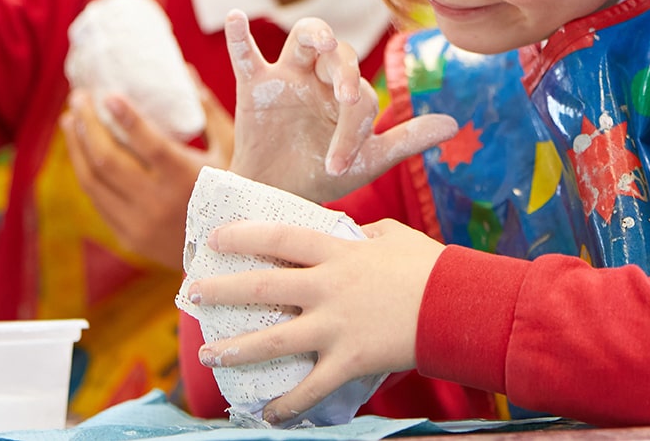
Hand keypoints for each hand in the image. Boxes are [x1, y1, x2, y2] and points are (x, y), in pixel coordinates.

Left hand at [60, 73, 232, 268]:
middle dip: (88, 124)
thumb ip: (208, 113)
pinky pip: (98, 200)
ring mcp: (139, 224)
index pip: (148, 144)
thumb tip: (187, 72)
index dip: (125, 117)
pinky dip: (86, 172)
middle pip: (108, 160)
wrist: (230, 255)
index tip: (106, 93)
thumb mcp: (232, 152)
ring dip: (77, 147)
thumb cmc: (237, 193)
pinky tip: (83, 151)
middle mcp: (158, 204)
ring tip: (71, 120)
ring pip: (93, 181)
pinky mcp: (128, 237)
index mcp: (187, 180)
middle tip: (79, 97)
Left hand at [188, 218, 445, 423]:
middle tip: (191, 293)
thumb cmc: (430, 266)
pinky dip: (288, 404)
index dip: (244, 235)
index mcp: (338, 252)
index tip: (214, 238)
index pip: (280, 237)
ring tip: (209, 354)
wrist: (458, 304)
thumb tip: (347, 235)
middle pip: (263, 286)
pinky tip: (268, 414)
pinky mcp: (349, 360)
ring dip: (236, 349)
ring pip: (274, 340)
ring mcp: (336, 325)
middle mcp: (328, 287)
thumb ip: (361, 235)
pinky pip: (311, 388)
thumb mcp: (392, 237)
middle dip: (221, 290)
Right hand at [226, 13, 456, 201]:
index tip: (342, 161)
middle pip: (339, 51)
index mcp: (347, 91)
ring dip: (316, 35)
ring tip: (324, 42)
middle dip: (347, 72)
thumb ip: (407, 139)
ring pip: (303, 37)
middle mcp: (321, 76)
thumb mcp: (368, 160)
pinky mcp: (254, 87)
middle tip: (347, 98)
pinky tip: (236, 17)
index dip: (354, 124)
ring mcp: (287, 77)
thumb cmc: (322, 175)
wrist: (277, 198)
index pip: (360, 91)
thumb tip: (455, 124)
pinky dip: (239, 36)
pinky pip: (245, 55)